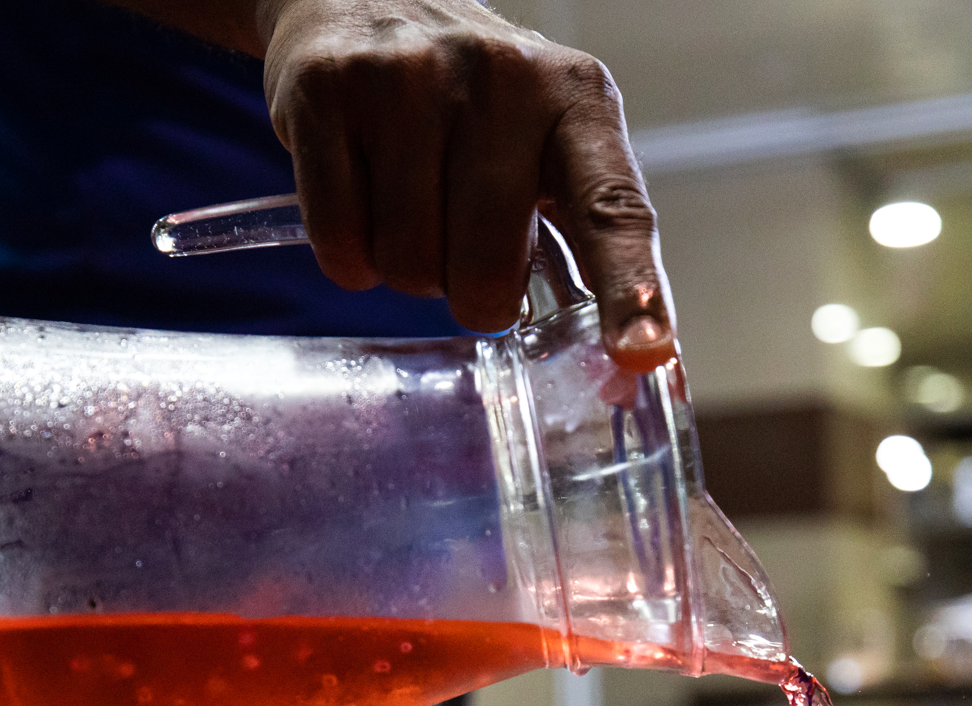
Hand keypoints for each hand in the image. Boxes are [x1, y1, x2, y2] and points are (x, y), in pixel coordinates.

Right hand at [258, 0, 675, 369]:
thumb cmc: (475, 103)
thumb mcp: (548, 139)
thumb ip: (589, 234)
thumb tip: (636, 362)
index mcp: (577, 98)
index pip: (613, 209)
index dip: (630, 288)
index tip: (642, 351)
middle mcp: (502, 78)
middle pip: (483, 272)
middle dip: (466, 289)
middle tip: (458, 238)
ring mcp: (409, 77)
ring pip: (408, 264)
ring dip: (405, 267)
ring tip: (409, 203)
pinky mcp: (329, 91)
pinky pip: (342, 241)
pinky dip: (349, 254)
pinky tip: (361, 199)